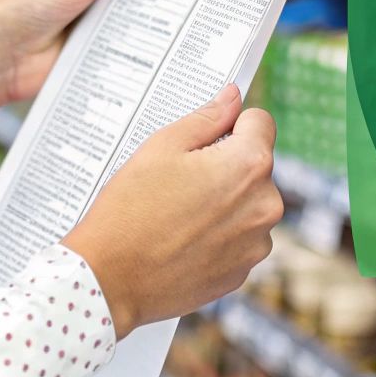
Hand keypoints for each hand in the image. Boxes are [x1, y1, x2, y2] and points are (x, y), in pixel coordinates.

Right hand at [64, 85, 282, 337]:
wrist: (109, 280)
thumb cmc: (130, 209)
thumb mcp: (162, 147)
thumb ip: (207, 117)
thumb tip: (232, 96)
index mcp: (250, 165)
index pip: (261, 122)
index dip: (231, 124)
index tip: (205, 139)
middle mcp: (266, 205)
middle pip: (256, 165)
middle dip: (227, 164)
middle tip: (181, 179)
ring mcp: (256, 244)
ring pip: (249, 203)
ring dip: (225, 202)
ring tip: (179, 213)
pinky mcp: (243, 272)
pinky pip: (239, 238)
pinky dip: (219, 234)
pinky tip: (183, 239)